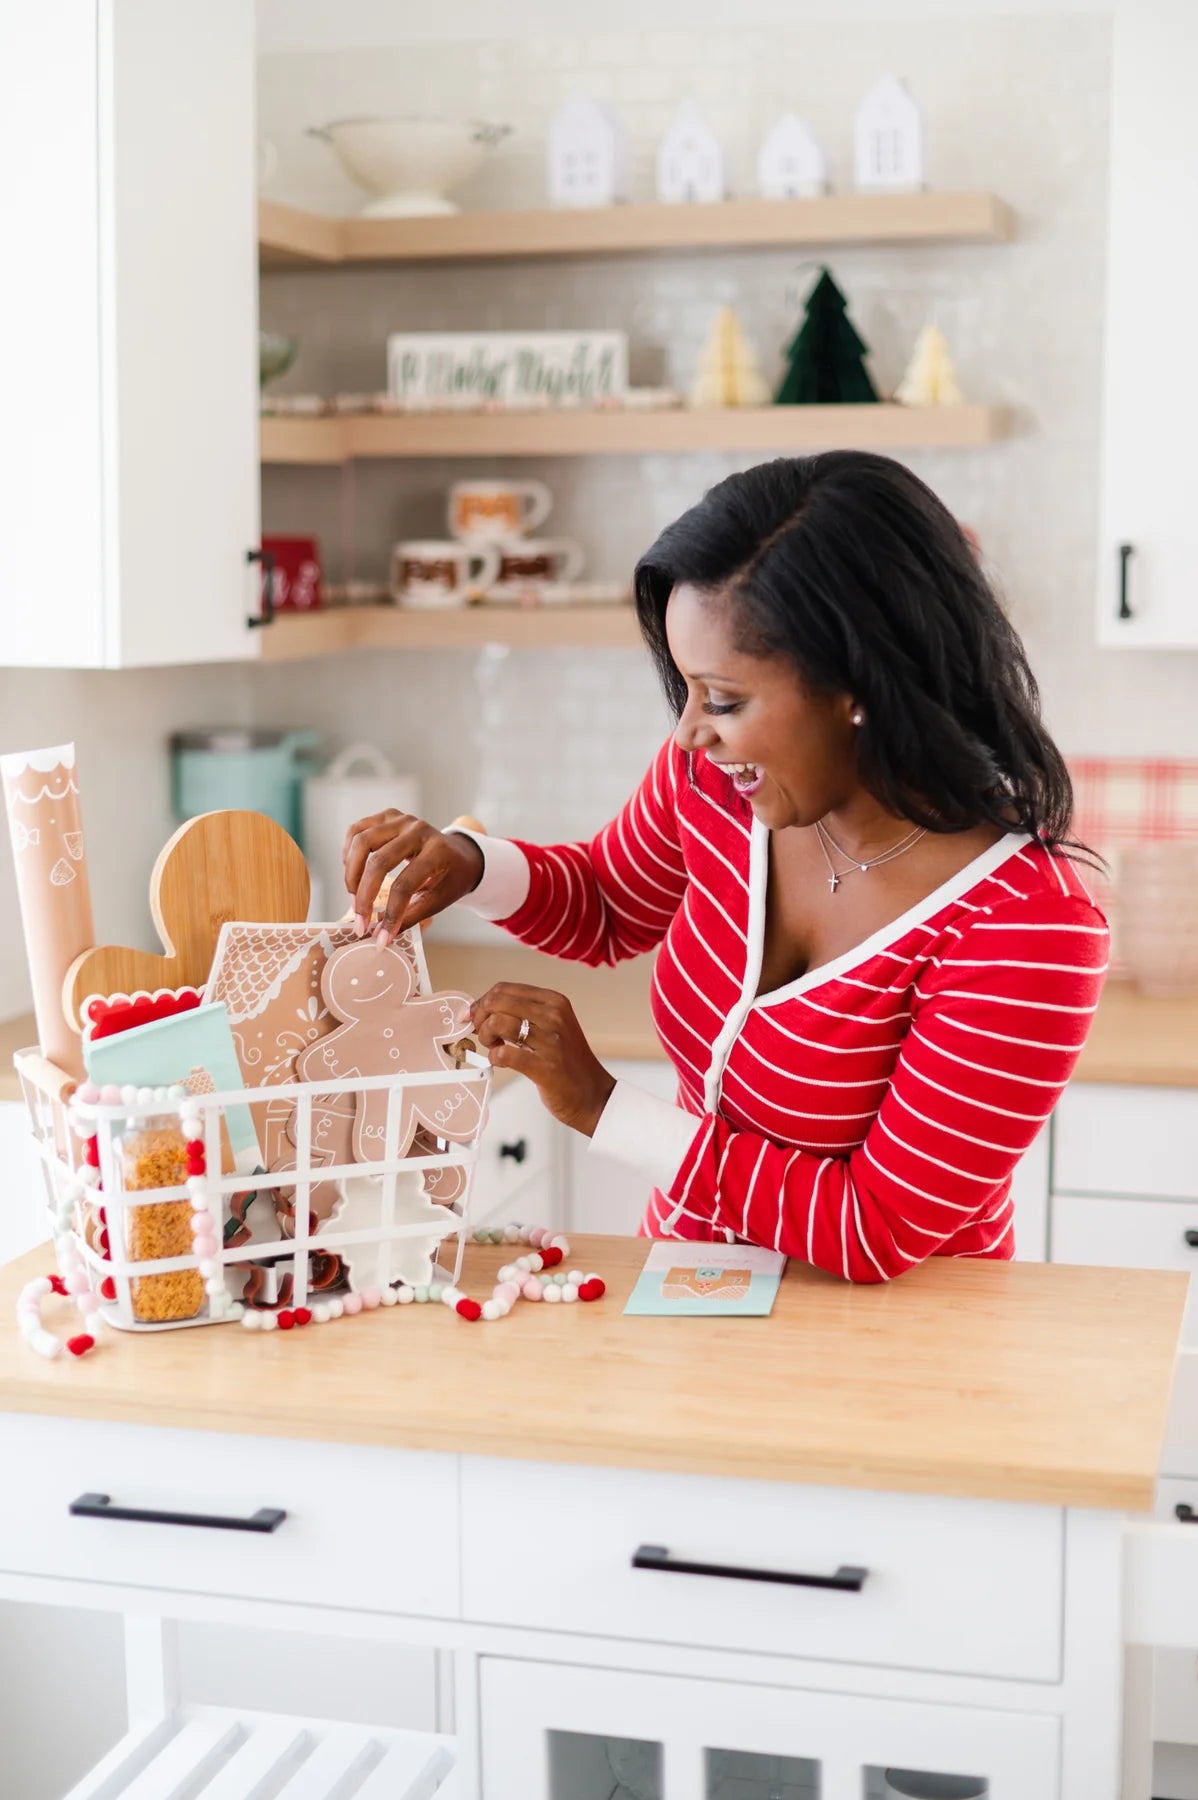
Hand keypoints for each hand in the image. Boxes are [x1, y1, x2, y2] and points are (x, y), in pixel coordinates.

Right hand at [342, 811, 483, 942]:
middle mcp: (419, 830)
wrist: (459, 854)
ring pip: (361, 842)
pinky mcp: (388, 815)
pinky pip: (357, 830)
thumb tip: (379, 937)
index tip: (380, 938)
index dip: (390, 914)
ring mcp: (402, 819)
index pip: (405, 885)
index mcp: (437, 853)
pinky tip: (352, 872)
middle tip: (360, 921)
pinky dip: (348, 853)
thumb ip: (409, 917)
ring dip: (351, 874)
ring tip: (354, 897)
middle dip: (363, 896)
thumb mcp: (437, 901)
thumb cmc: (449, 880)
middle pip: (378, 862)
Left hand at [469, 983, 615, 1136]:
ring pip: (498, 1023)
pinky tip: (501, 1061)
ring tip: (494, 1047)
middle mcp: (554, 1016)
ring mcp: (552, 1042)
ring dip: (486, 1037)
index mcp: (554, 1001)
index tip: (473, 1017)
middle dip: (480, 1018)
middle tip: (483, 1034)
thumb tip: (477, 1010)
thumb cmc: (566, 1061)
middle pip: (497, 1002)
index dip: (481, 1002)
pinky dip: (495, 1057)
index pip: (504, 989)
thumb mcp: (550, 1026)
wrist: (593, 1094)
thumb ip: (520, 1014)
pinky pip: (506, 1054)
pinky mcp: (546, 1068)